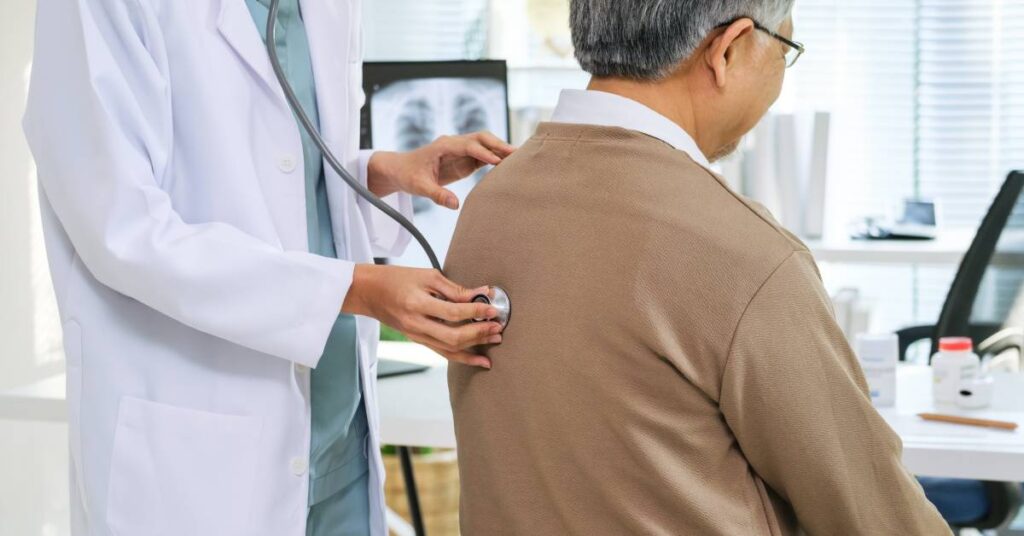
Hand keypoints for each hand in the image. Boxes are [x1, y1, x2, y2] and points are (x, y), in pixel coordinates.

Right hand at [342, 264, 501, 367]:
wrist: (368, 292)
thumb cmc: (396, 279)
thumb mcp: (426, 276)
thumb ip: (454, 289)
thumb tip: (481, 294)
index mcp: (417, 304)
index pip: (453, 312)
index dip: (476, 312)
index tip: (493, 309)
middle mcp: (416, 325)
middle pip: (454, 336)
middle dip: (479, 333)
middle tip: (498, 328)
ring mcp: (415, 336)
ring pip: (450, 349)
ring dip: (475, 347)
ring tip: (494, 341)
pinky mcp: (417, 340)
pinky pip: (442, 352)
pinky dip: (462, 356)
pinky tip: (479, 358)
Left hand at [367, 132, 515, 208]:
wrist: (400, 170)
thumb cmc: (407, 176)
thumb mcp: (419, 187)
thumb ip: (437, 195)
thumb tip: (455, 205)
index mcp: (443, 145)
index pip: (468, 145)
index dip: (483, 152)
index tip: (498, 160)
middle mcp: (454, 144)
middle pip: (481, 138)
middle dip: (498, 145)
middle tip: (517, 154)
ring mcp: (460, 150)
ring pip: (485, 144)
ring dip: (500, 149)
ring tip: (519, 159)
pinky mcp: (464, 160)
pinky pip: (483, 156)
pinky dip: (496, 158)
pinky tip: (509, 166)